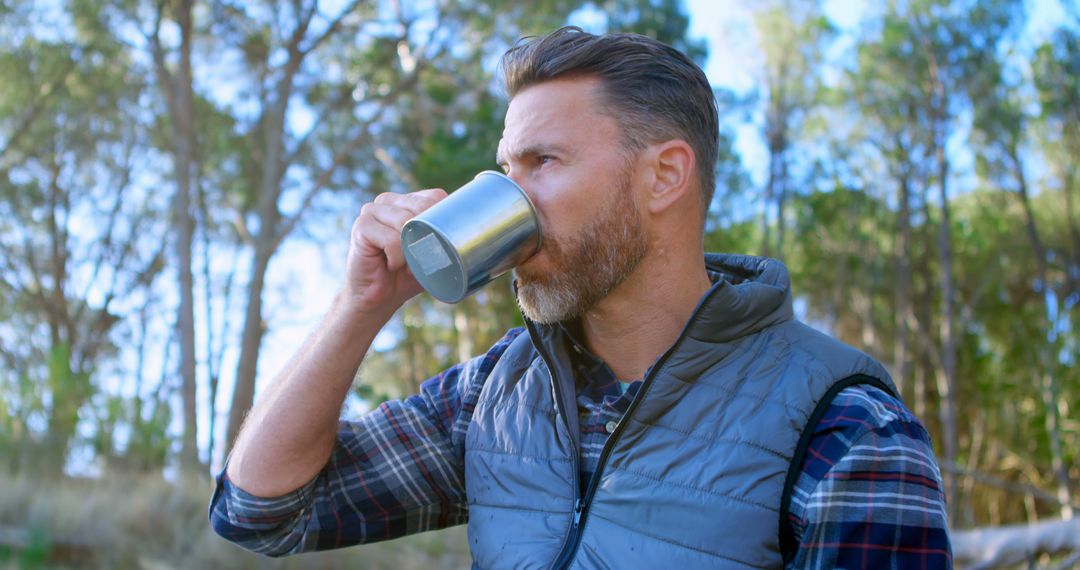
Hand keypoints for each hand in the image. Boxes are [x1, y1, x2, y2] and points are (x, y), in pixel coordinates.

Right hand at [343, 188, 447, 314]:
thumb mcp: (433, 253)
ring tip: (403, 263)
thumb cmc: (407, 275)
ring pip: (405, 222)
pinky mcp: (361, 225)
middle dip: (427, 238)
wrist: (377, 298)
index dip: (443, 221)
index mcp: (407, 201)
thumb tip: (471, 229)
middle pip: (422, 207)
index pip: (435, 197)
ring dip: (410, 251)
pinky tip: (389, 264)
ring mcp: (372, 210)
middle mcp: (388, 201)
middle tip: (419, 260)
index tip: (439, 245)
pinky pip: (391, 239)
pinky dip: (397, 258)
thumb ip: (446, 235)